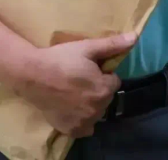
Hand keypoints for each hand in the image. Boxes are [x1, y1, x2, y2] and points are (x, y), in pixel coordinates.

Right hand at [14, 32, 135, 137]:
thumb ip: (112, 45)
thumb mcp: (87, 47)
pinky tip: (70, 107)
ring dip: (90, 104)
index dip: (102, 74)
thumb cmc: (61, 59)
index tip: (88, 68)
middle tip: (79, 78)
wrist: (32, 75)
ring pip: (95, 112)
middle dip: (97, 88)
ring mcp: (85, 122)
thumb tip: (135, 37)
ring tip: (72, 91)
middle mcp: (98, 110)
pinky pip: (85, 127)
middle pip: (105, 97)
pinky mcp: (72, 131)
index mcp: (104, 89)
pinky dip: (81, 119)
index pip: (113, 82)